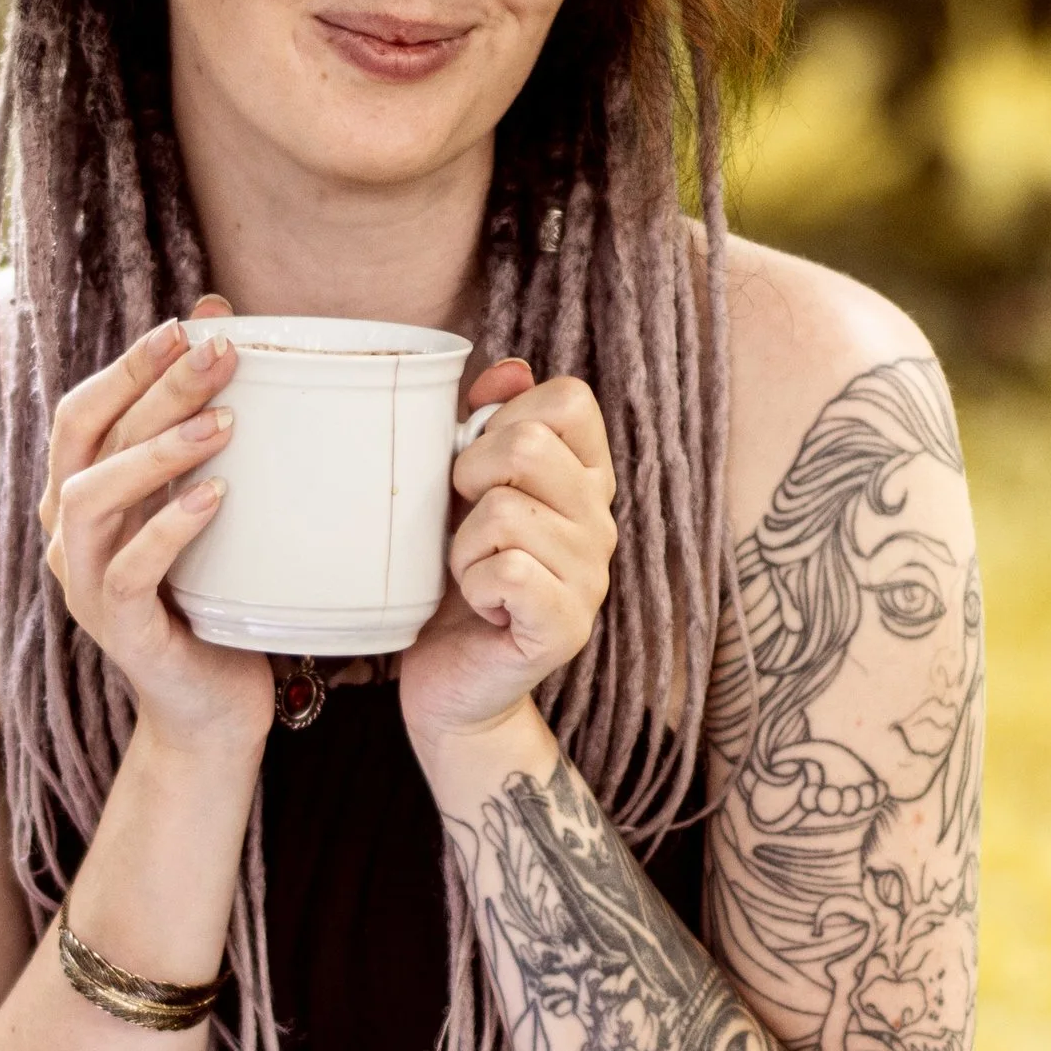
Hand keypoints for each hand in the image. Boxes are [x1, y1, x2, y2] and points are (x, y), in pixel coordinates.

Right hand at [39, 297, 276, 763]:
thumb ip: (205, 439)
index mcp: (79, 497)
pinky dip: (168, 528)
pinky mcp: (116, 630)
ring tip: (223, 424)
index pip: (83, 411)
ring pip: (88, 498)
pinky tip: (215, 498)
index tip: (191, 322)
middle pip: (87, 438)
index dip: (129, 363)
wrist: (213, 707)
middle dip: (152, 386)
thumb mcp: (209, 512)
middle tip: (222, 353)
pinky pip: (124, 572)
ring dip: (154, 451)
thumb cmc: (214, 598)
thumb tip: (233, 335)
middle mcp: (64, 535)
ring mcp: (80, 584)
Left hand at [399, 361, 617, 748]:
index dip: (507, 416)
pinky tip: (482, 607)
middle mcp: (600, 522)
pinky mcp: (566, 626)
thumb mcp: (462, 491)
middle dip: (469, 476)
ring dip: (462, 545)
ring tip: (471, 573)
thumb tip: (507, 372)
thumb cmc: (454, 577)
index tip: (479, 463)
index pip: (570, 399)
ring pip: (504, 512)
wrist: (450, 679)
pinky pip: (505, 571)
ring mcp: (591, 576)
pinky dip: (472, 584)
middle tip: (464, 521)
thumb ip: (486, 425)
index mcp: (584, 479)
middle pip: (529, 446)